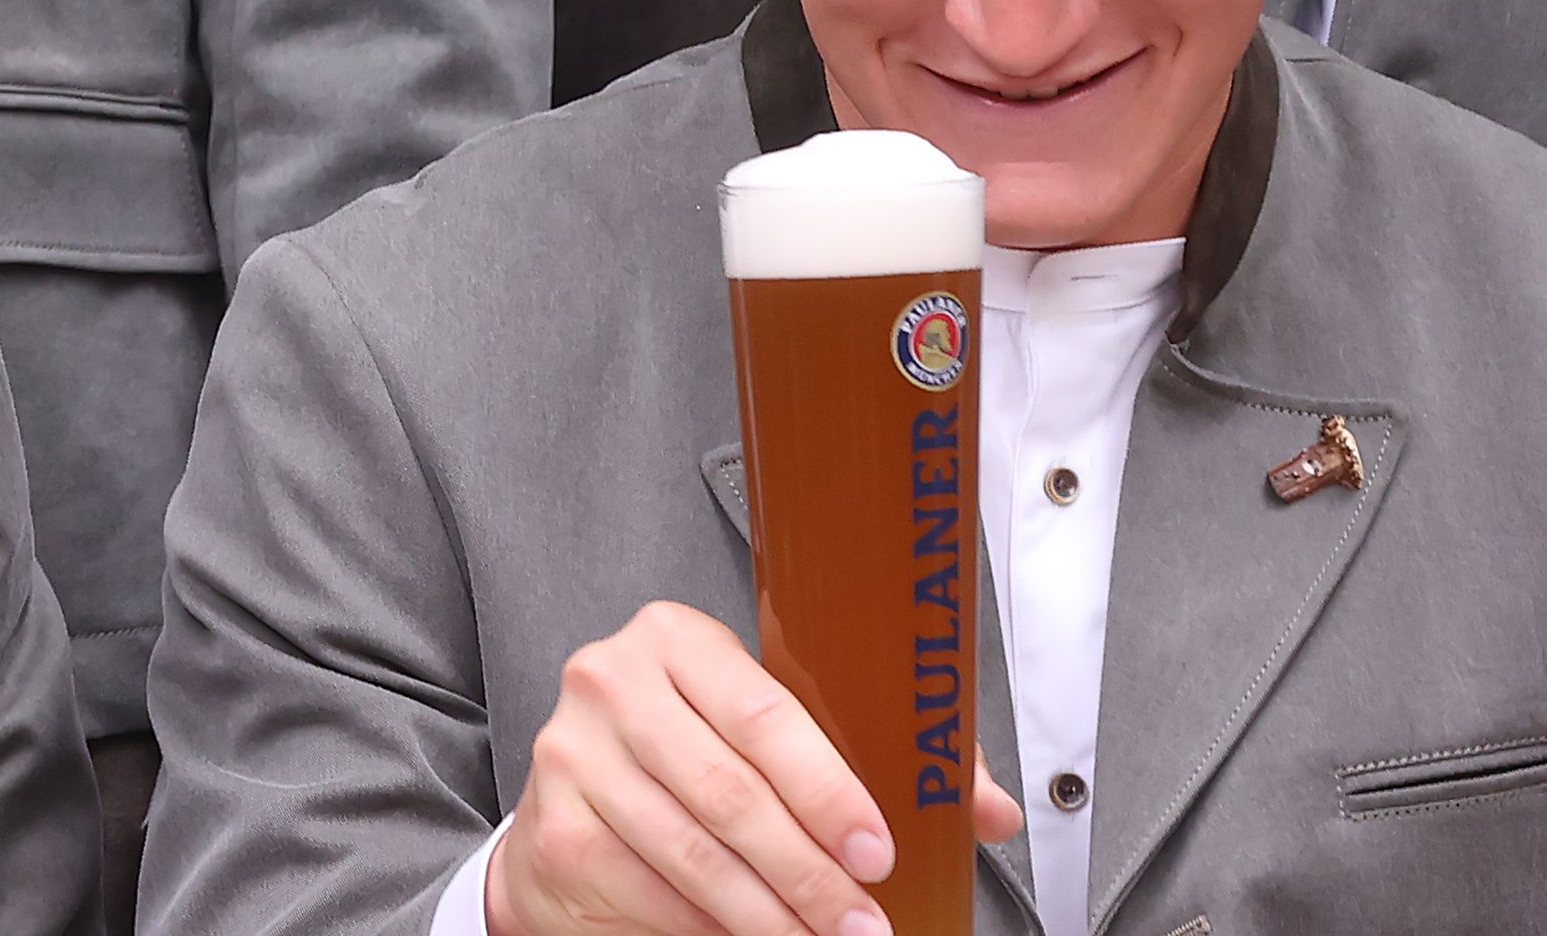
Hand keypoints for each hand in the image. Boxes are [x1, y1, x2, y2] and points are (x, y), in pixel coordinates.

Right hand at [487, 601, 1019, 935]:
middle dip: (810, 873)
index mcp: (675, 639)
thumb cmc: (691, 759)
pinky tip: (752, 934)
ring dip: (770, 915)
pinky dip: (711, 926)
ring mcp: (573, 752)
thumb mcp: (771, 735)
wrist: (577, 800)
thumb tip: (989, 809)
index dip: (828, 791)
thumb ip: (872, 758)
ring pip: (694, 854)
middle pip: (730, 793)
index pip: (764, 712)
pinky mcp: (557, 824)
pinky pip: (653, 890)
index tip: (876, 852)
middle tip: (861, 922)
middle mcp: (613, 682)